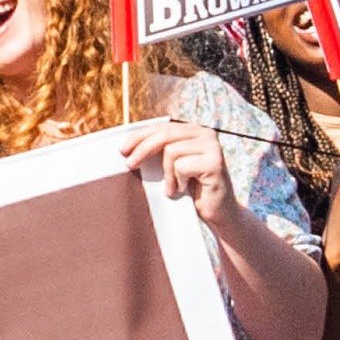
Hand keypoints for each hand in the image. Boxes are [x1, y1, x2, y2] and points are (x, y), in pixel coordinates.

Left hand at [121, 120, 238, 227]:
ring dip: (166, 174)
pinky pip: (182, 166)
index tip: (122, 149)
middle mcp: (205, 134)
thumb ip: (159, 152)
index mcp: (194, 131)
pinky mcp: (215, 162)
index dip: (140, 136)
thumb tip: (127, 147)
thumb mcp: (172, 167)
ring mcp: (212, 147)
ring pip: (171, 151)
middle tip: (130, 165)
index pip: (162, 127)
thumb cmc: (191, 190)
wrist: (217, 212)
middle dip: (142, 150)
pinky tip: (183, 189)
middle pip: (165, 135)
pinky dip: (177, 181)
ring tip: (172, 188)